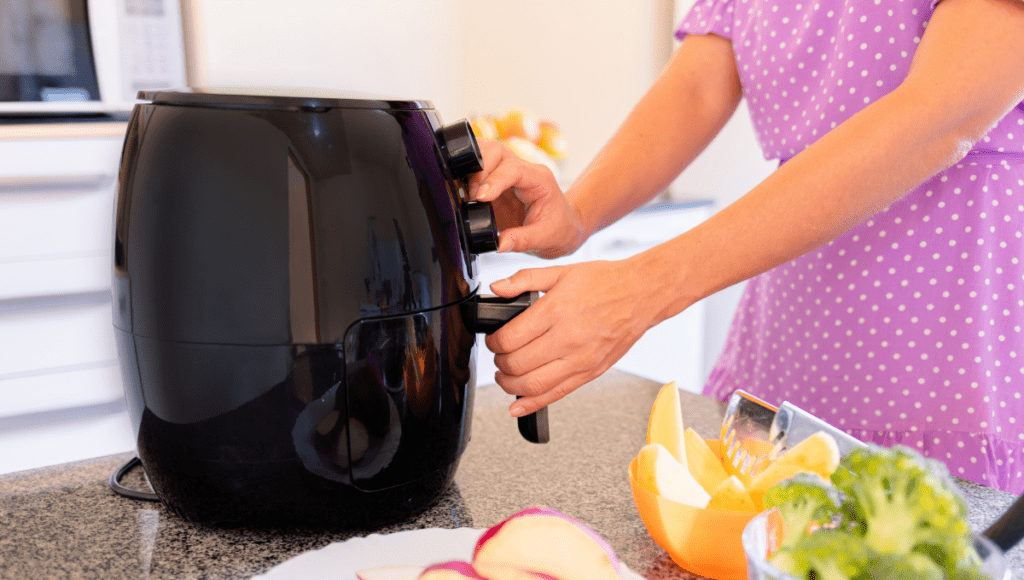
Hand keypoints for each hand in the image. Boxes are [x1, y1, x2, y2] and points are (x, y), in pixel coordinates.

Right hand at [468, 139, 584, 258]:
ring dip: (471, 167)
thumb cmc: (559, 230)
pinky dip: (466, 174)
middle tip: (471, 196)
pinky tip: (461, 190)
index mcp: (539, 179)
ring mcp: (508, 175)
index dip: (494, 179)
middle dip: (479, 169)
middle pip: (496, 151)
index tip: (480, 197)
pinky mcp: (495, 184)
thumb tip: (500, 244)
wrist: (562, 229)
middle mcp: (523, 171)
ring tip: (463, 190)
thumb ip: (523, 240)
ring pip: (485, 153)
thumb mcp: (545, 238)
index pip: (513, 168)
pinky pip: (478, 169)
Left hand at [485, 258, 658, 416]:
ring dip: (510, 385)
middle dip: (499, 363)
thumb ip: (524, 279)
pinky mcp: (590, 373)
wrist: (641, 294)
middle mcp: (568, 339)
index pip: (510, 338)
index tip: (493, 340)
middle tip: (498, 356)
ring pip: (533, 386)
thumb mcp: (561, 272)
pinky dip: (532, 404)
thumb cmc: (605, 282)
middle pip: (518, 364)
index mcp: (556, 311)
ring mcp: (580, 360)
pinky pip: (556, 395)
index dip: (493, 343)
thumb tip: (496, 288)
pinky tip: (517, 405)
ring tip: (504, 377)